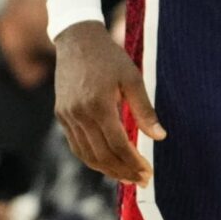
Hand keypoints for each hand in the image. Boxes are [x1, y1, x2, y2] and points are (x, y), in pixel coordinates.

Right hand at [52, 20, 162, 184]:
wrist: (76, 39)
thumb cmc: (109, 57)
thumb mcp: (132, 78)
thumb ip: (144, 109)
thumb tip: (159, 137)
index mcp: (99, 104)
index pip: (118, 145)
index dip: (134, 162)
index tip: (148, 172)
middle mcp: (79, 113)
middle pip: (102, 155)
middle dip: (123, 171)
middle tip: (141, 180)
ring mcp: (67, 116)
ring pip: (87, 155)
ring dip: (108, 170)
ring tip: (126, 176)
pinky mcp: (61, 115)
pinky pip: (76, 145)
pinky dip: (92, 159)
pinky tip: (107, 163)